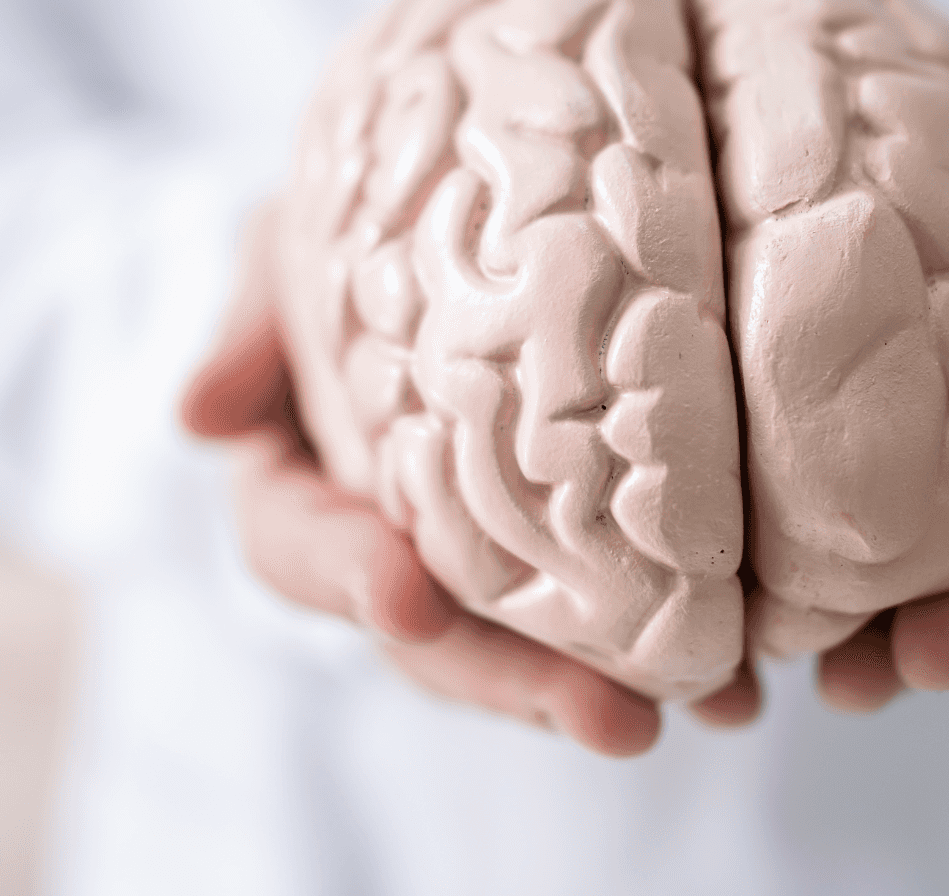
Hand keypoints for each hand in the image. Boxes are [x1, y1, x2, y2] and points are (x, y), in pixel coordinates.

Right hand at [181, 202, 761, 754]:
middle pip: (443, 643)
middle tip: (612, 719)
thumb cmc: (349, 242)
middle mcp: (393, 551)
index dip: (347, 577)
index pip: (301, 552)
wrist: (442, 227)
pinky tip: (756, 682)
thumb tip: (192, 413)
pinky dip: (684, 657)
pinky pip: (623, 618)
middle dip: (522, 683)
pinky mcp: (575, 558)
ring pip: (537, 652)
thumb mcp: (281, 256)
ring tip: (719, 709)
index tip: (404, 594)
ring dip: (623, 690)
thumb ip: (252, 323)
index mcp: (302, 490)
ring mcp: (482, 568)